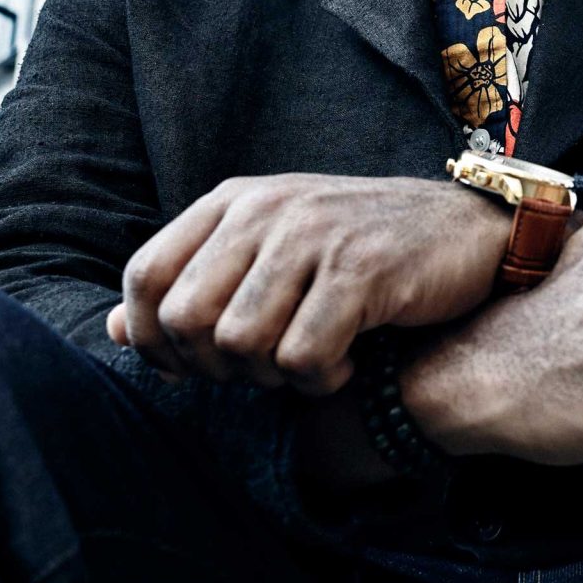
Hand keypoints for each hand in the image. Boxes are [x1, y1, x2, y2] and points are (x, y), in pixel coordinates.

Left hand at [109, 175, 505, 392]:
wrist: (467, 228)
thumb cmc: (359, 249)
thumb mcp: (269, 250)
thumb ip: (195, 284)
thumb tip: (116, 331)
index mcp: (232, 201)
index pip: (145, 276)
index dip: (152, 338)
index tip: (188, 369)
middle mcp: (265, 211)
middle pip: (185, 318)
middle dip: (214, 368)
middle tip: (260, 370)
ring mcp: (312, 237)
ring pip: (241, 343)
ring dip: (270, 377)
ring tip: (308, 364)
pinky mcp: (360, 271)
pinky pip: (304, 356)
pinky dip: (318, 381)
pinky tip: (345, 366)